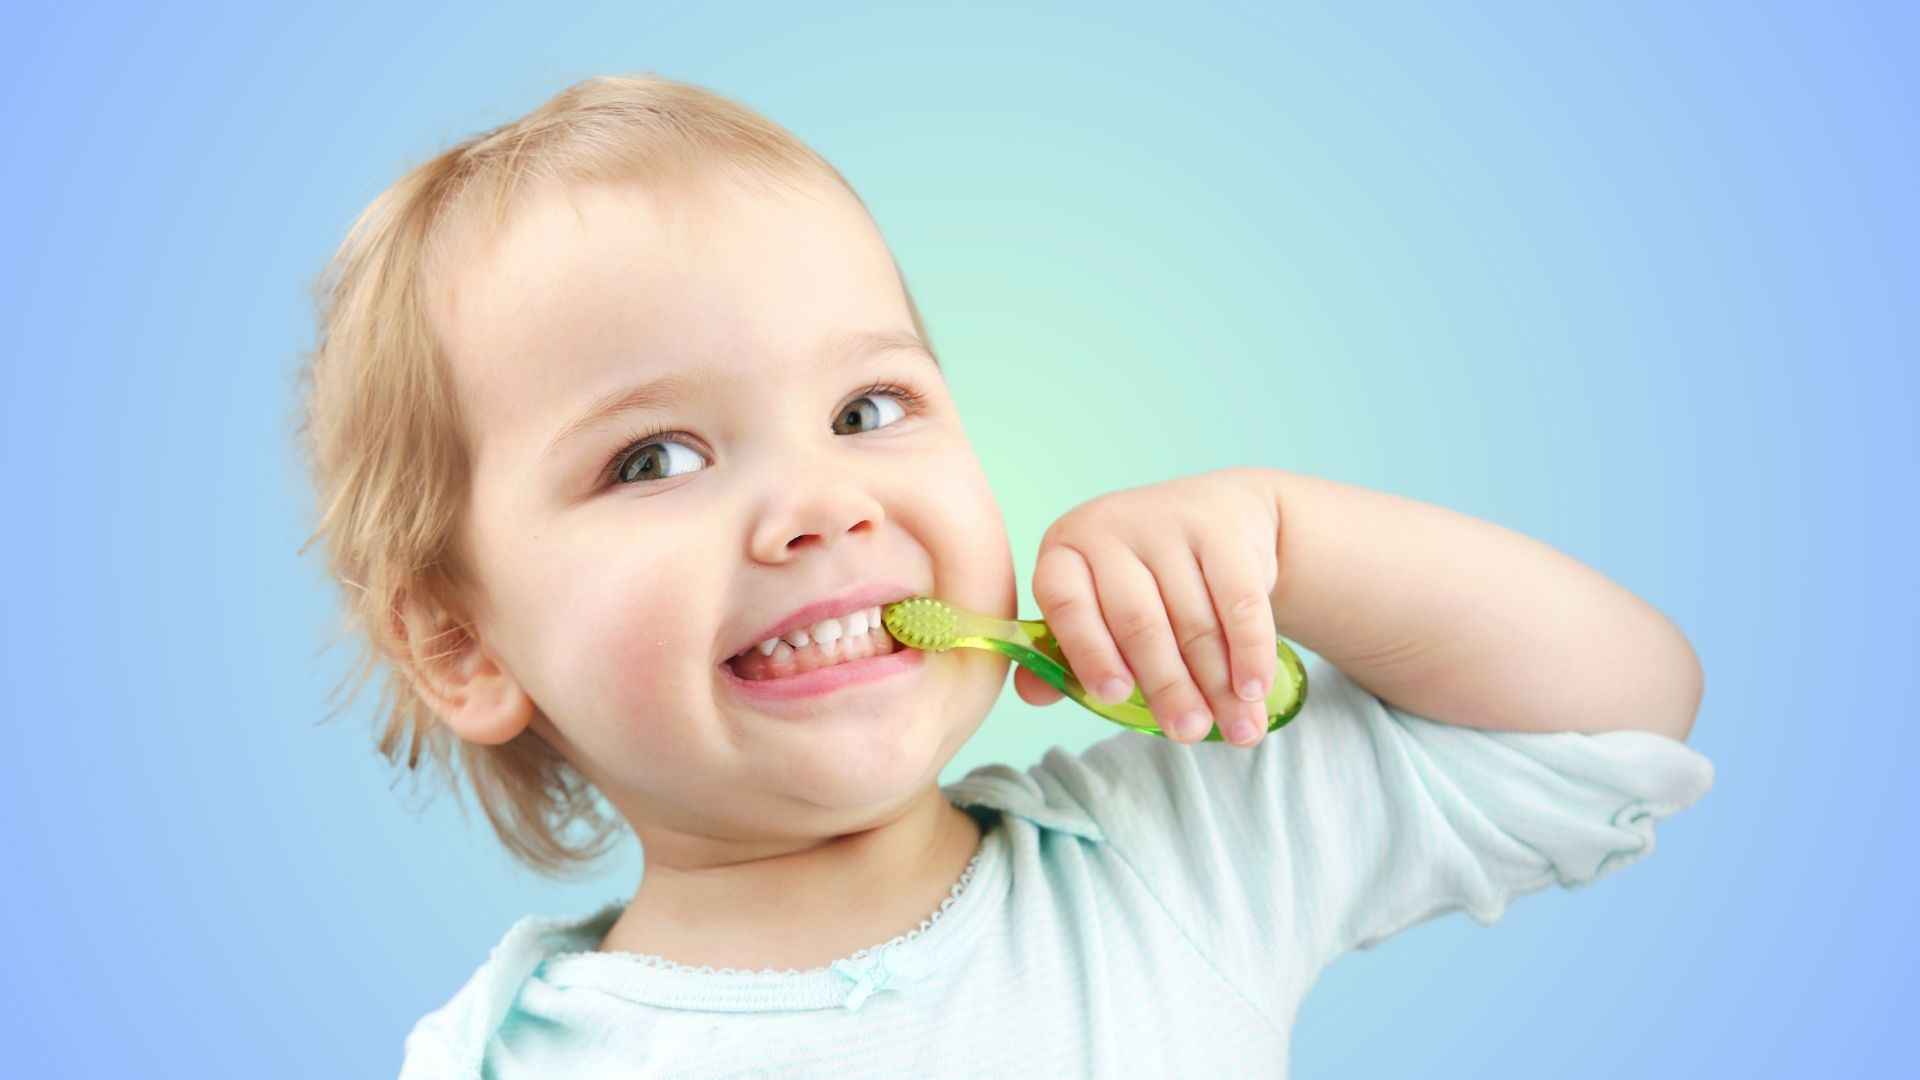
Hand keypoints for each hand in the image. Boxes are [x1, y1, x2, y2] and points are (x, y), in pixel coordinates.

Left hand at [1012, 467, 1281, 746]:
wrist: (1220, 516)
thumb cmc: (1144, 581)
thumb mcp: (1098, 607)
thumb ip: (1065, 655)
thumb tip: (1030, 696)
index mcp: (1064, 551)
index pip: (1067, 604)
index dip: (1089, 652)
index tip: (1114, 697)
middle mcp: (1110, 528)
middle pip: (1139, 622)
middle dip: (1167, 686)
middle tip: (1188, 733)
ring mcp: (1168, 522)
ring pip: (1194, 620)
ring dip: (1218, 683)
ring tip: (1237, 730)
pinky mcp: (1223, 528)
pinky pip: (1240, 601)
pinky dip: (1251, 650)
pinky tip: (1256, 689)